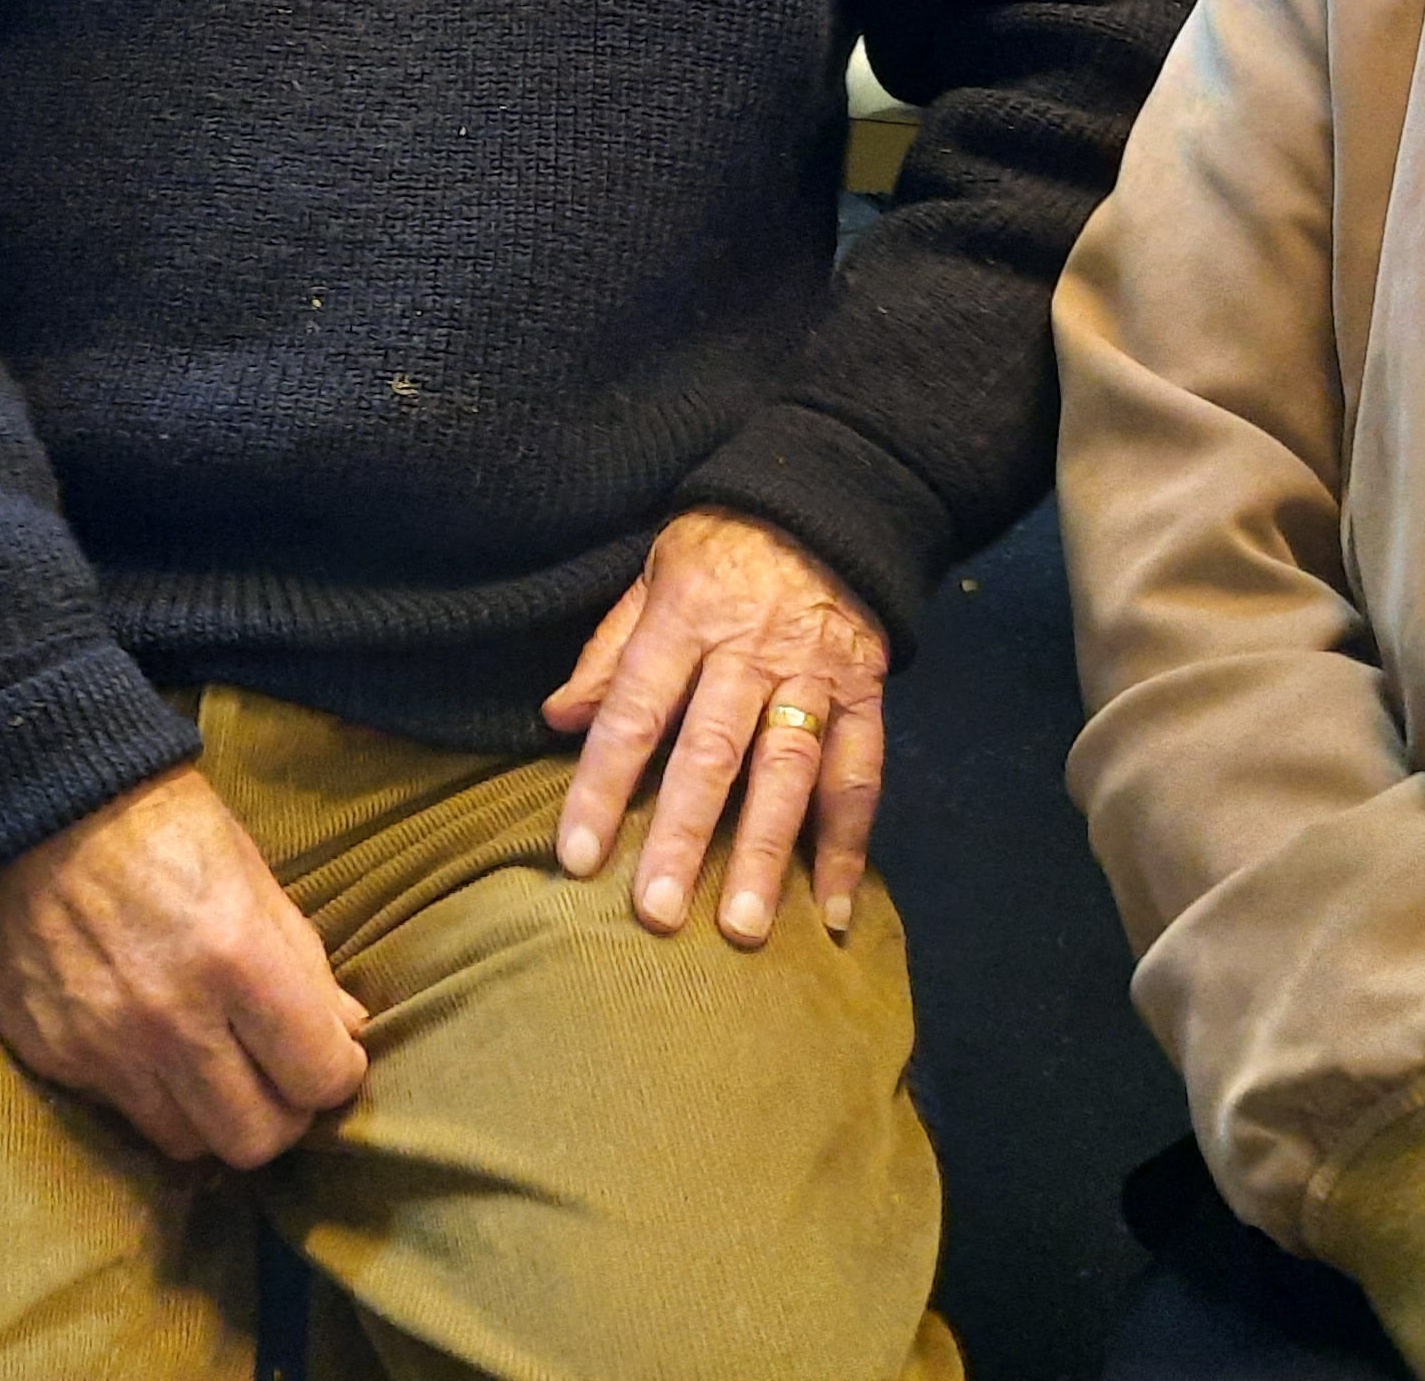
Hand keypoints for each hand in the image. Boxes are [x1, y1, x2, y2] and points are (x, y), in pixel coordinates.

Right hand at [0, 765, 368, 1169]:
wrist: (38, 800)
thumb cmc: (161, 824)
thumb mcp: (252, 873)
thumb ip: (303, 962)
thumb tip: (348, 1031)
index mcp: (237, 957)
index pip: (317, 1078)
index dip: (336, 1074)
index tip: (329, 1055)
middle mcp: (171, 1018)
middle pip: (256, 1139)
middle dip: (283, 1114)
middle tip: (279, 1077)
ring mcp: (106, 1046)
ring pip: (189, 1144)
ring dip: (216, 1115)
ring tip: (218, 1069)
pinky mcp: (54, 1056)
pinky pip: (124, 1113)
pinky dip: (152, 1094)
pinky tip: (154, 1048)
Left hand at [541, 506, 887, 946]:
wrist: (828, 498)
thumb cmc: (722, 545)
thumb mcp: (654, 573)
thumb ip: (611, 649)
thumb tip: (559, 718)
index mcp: (685, 618)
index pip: (634, 710)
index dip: (604, 785)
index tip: (578, 857)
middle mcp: (749, 653)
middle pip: (712, 752)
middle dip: (685, 836)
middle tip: (658, 914)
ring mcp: (813, 675)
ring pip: (788, 771)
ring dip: (768, 853)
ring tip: (745, 927)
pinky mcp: (865, 694)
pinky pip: (860, 774)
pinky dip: (850, 844)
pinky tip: (834, 908)